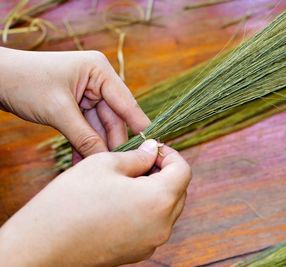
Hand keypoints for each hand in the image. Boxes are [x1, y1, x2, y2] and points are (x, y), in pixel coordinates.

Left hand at [0, 47, 149, 162]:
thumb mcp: (58, 111)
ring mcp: (88, 94)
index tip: (153, 149)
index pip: (127, 103)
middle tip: (118, 168)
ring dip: (97, 148)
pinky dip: (84, 144)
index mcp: (100, 71)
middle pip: (114, 118)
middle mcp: (99, 81)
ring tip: (97, 170)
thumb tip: (106, 159)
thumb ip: (85, 136)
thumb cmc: (25, 82)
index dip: (140, 127)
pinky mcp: (77, 105)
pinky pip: (86, 128)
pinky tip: (82, 163)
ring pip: (100, 127)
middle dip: (112, 143)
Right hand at [0, 140, 191, 265]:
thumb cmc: (70, 201)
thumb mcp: (104, 164)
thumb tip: (152, 150)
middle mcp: (162, 225)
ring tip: (129, 180)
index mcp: (159, 199)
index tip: (152, 148)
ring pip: (168, 208)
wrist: (42, 246)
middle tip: (140, 161)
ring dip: (156, 190)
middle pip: (179, 190)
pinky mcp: (138, 253)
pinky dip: (147, 209)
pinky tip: (122, 201)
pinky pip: (154, 225)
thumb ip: (137, 156)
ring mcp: (151, 242)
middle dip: (164, 171)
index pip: (183, 170)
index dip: (170, 154)